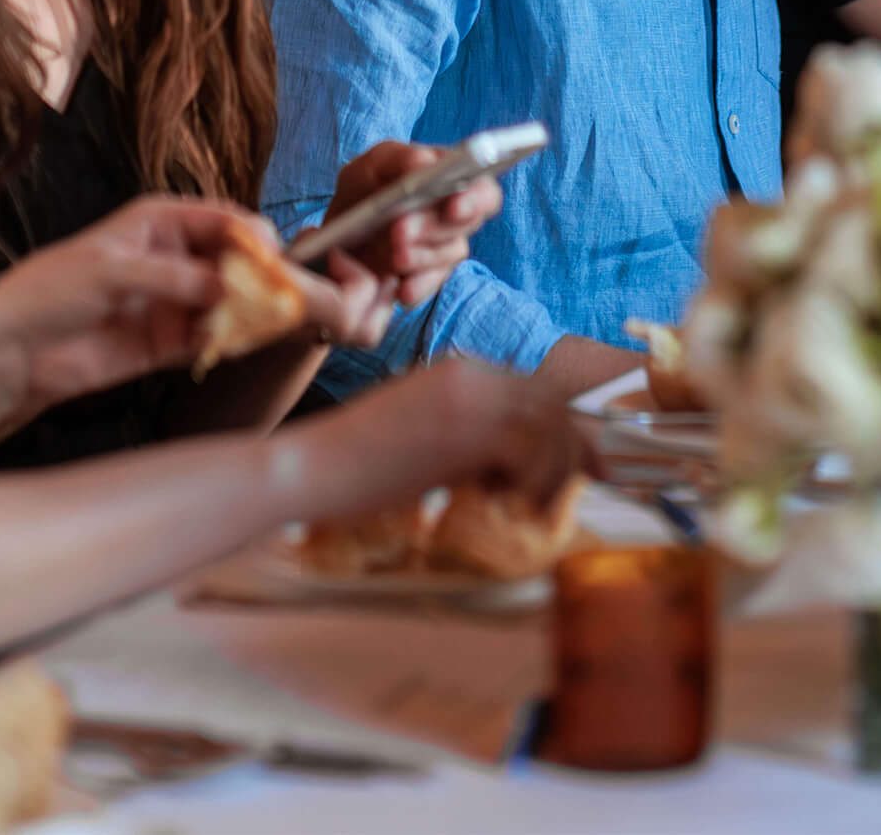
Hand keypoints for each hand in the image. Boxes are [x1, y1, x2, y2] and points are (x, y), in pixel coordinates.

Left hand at [0, 197, 255, 411]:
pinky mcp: (168, 341)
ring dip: (245, 310)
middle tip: (277, 295)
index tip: (272, 256)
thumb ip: (171, 278)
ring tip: (260, 323)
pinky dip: (227, 340)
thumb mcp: (111, 272)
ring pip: (227, 300)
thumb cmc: (51, 291)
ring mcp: (173, 300)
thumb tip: (225, 286)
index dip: (251, 235)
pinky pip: (210, 336)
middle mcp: (174, 256)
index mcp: (160, 221)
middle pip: (232, 260)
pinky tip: (234, 344)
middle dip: (256, 275)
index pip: (221, 219)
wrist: (15, 352)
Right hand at [312, 357, 591, 520]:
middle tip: (552, 499)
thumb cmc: (358, 466)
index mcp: (462, 370)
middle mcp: (473, 372)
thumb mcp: (424, 437)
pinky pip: (533, 451)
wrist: (313, 467)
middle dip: (567, 454)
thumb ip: (467, 437)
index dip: (557, 436)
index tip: (557, 477)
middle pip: (553, 405)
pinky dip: (534, 483)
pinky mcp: (466, 429)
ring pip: (552, 426)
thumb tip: (512, 467)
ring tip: (530, 509)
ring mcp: (471, 396)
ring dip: (554, 473)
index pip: (536, 394)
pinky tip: (505, 507)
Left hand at [322, 141, 502, 311]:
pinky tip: (400, 289)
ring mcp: (443, 248)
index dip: (475, 198)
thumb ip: (397, 158)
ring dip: (423, 255)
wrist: (337, 237)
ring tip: (394, 257)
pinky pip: (432, 284)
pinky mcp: (427, 278)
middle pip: (469, 222)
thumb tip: (425, 162)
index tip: (453, 207)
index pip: (482, 188)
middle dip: (436, 226)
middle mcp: (454, 214)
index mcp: (451, 179)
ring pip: (451, 252)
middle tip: (400, 230)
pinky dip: (418, 286)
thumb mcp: (369, 168)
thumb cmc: (361, 193)